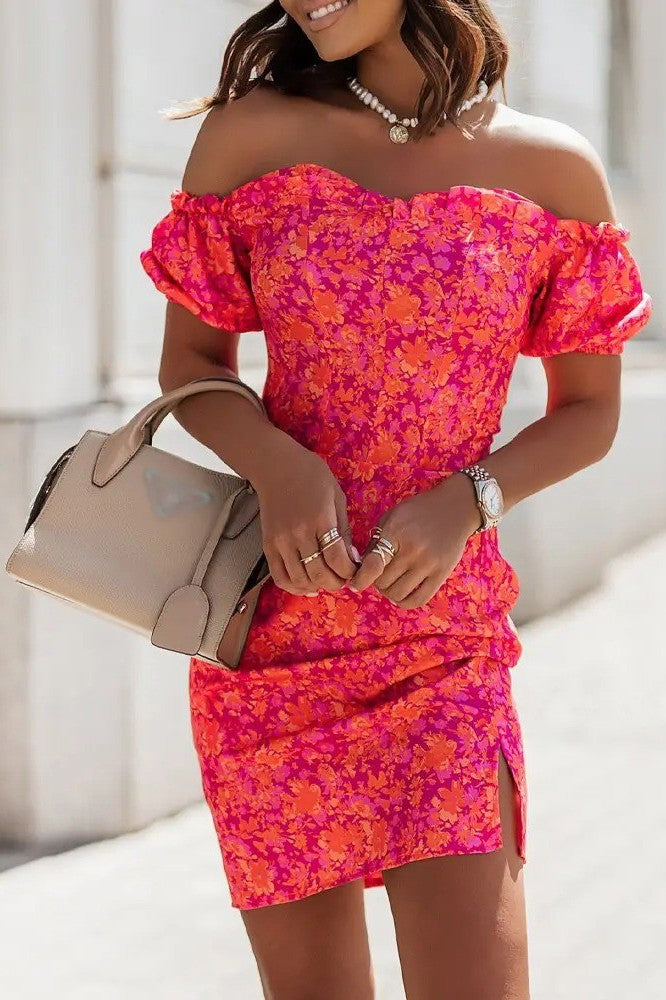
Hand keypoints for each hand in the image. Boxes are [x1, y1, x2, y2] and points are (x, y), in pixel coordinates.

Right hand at [252, 435, 358, 596]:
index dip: (349, 571)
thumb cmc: (311, 477)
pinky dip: (293, 587)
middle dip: (336, 582)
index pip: (336, 558)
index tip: (354, 570)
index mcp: (320, 519)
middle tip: (343, 579)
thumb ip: (344, 529)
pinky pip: (279, 576)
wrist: (276, 467)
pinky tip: (307, 586)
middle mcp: (299, 533)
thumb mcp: (336, 497)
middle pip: (319, 573)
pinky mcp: (268, 545)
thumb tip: (351, 557)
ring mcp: (281, 541)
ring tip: (327, 580)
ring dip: (317, 586)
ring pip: (300, 579)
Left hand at [349, 472, 481, 608]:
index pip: (372, 565)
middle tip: (379, 575)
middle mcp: (412, 550)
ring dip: (389, 592)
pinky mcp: (442, 573)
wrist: (455, 508)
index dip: (360, 579)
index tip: (355, 584)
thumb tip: (360, 568)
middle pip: (382, 582)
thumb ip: (376, 541)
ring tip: (391, 583)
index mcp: (395, 533)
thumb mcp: (392, 517)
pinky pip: (418, 599)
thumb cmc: (418, 511)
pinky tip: (401, 595)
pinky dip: (405, 602)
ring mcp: (428, 563)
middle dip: (376, 581)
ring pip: (397, 593)